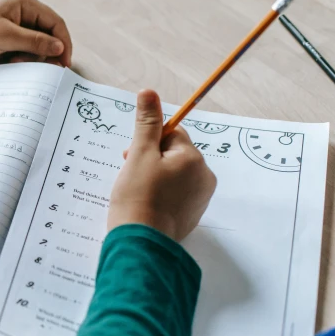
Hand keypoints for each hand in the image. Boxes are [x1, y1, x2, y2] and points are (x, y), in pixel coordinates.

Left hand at [0, 0, 72, 66]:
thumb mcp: (7, 37)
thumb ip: (35, 42)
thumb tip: (60, 47)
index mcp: (25, 2)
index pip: (55, 22)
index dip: (63, 43)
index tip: (64, 63)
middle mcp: (23, 8)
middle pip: (48, 32)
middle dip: (47, 51)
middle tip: (46, 69)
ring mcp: (15, 20)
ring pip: (37, 41)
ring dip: (33, 55)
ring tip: (18, 62)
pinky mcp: (7, 32)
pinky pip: (24, 45)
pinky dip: (23, 55)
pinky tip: (13, 61)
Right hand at [107, 90, 216, 241]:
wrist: (141, 243)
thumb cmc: (137, 197)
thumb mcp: (138, 155)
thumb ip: (146, 123)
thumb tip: (148, 92)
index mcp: (193, 158)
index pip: (171, 134)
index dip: (148, 141)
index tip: (130, 155)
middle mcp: (204, 176)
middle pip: (174, 154)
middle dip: (151, 159)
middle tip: (130, 175)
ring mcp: (201, 198)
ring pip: (174, 174)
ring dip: (155, 176)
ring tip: (136, 191)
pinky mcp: (193, 215)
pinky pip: (177, 194)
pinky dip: (161, 195)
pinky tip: (146, 204)